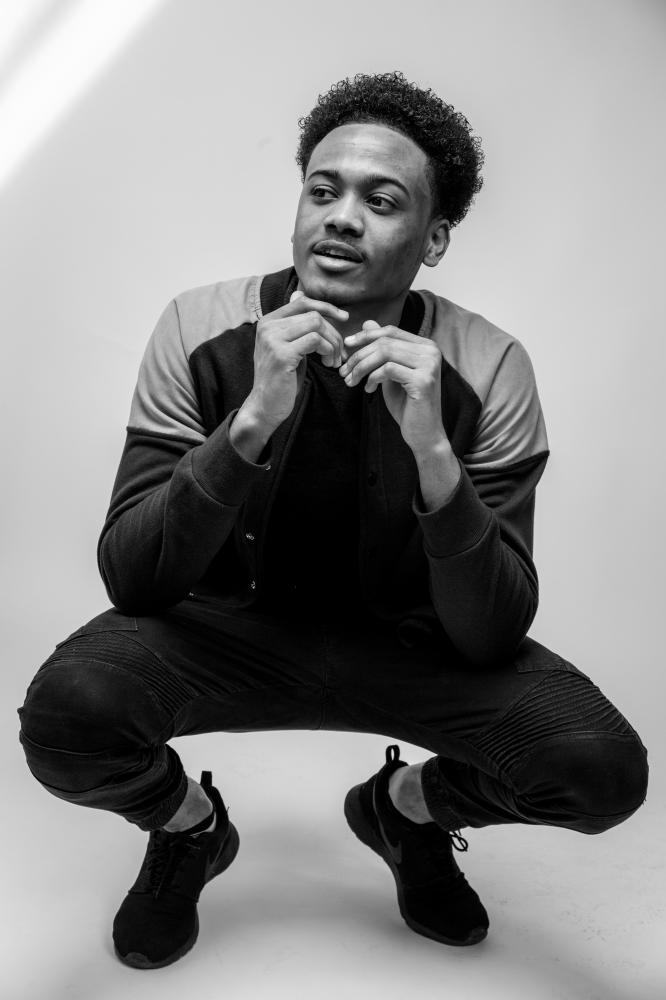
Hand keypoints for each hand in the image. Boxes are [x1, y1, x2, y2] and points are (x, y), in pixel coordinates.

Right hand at [245, 290, 347, 431]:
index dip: (326, 307)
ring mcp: (273, 339)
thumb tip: (299, 293)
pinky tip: (328, 364)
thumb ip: (295, 324)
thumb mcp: (288, 346)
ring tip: (333, 360)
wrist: (265, 406)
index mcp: (268, 321)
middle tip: (339, 353)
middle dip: (333, 333)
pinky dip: (328, 351)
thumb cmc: (281, 379)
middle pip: (313, 315)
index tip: (344, 317)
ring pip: (316, 325)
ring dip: (333, 343)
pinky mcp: (282, 354)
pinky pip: (316, 341)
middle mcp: (267, 326)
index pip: (302, 302)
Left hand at [339, 320, 447, 453]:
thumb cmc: (407, 404)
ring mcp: (429, 365)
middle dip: (359, 355)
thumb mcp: (390, 372)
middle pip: (385, 342)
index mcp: (425, 346)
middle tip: (344, 371)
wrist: (423, 433)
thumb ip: (382, 350)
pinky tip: (369, 390)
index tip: (346, 345)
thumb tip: (367, 323)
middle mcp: (431, 351)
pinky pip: (388, 370)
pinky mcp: (424, 380)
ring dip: (362, 367)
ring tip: (351, 381)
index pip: (391, 331)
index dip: (366, 336)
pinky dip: (372, 378)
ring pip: (385, 353)